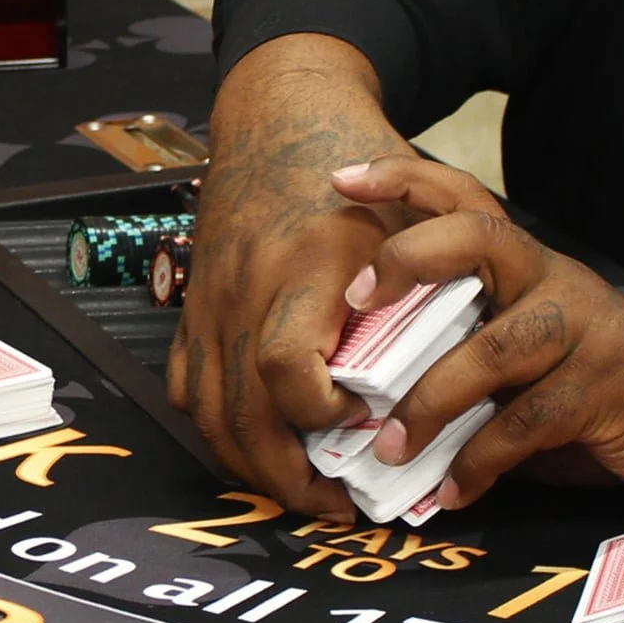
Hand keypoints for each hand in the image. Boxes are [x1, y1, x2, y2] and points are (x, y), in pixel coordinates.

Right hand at [167, 35, 499, 519]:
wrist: (277, 118)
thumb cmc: (350, 169)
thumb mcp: (405, 215)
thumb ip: (420, 289)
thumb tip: (436, 374)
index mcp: (302, 270)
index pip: (287, 369)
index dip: (322, 414)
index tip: (364, 424)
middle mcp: (244, 294)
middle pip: (244, 414)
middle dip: (290, 476)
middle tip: (339, 504)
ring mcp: (210, 304)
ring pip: (210, 414)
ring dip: (252, 466)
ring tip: (299, 490)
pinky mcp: (192, 307)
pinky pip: (186, 388)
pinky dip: (216, 430)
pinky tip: (252, 447)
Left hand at [333, 156, 623, 508]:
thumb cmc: (585, 375)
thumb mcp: (519, 344)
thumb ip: (461, 343)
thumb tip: (366, 381)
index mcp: (525, 263)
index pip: (465, 198)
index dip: (404, 178)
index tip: (343, 178)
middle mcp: (553, 280)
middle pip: (480, 238)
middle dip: (411, 257)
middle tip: (356, 298)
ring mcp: (582, 330)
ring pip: (492, 350)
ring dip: (429, 404)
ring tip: (388, 448)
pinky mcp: (602, 389)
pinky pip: (524, 425)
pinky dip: (478, 463)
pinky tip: (453, 490)